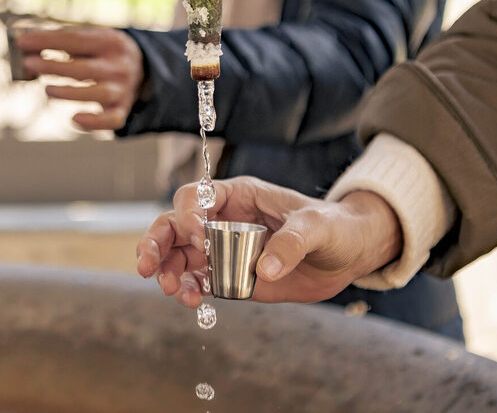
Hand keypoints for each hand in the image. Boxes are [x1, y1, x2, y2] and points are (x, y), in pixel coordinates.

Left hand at [16, 25, 143, 130]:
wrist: (143, 69)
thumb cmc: (102, 52)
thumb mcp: (91, 38)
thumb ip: (62, 40)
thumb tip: (26, 43)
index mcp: (110, 41)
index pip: (76, 39)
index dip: (48, 40)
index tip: (23, 42)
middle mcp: (119, 65)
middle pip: (85, 68)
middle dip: (55, 66)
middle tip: (28, 64)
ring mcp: (123, 89)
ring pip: (97, 94)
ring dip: (69, 92)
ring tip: (46, 89)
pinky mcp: (122, 109)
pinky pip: (112, 120)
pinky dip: (94, 123)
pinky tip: (74, 119)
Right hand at [136, 176, 402, 307]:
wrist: (348, 254)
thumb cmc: (333, 226)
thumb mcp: (316, 227)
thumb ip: (291, 243)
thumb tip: (263, 270)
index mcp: (238, 196)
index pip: (196, 197)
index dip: (188, 215)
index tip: (199, 237)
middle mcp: (223, 219)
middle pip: (174, 225)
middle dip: (157, 243)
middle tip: (148, 266)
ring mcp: (224, 248)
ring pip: (180, 255)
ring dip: (169, 271)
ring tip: (174, 290)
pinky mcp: (232, 275)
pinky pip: (200, 280)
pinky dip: (189, 290)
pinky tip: (192, 301)